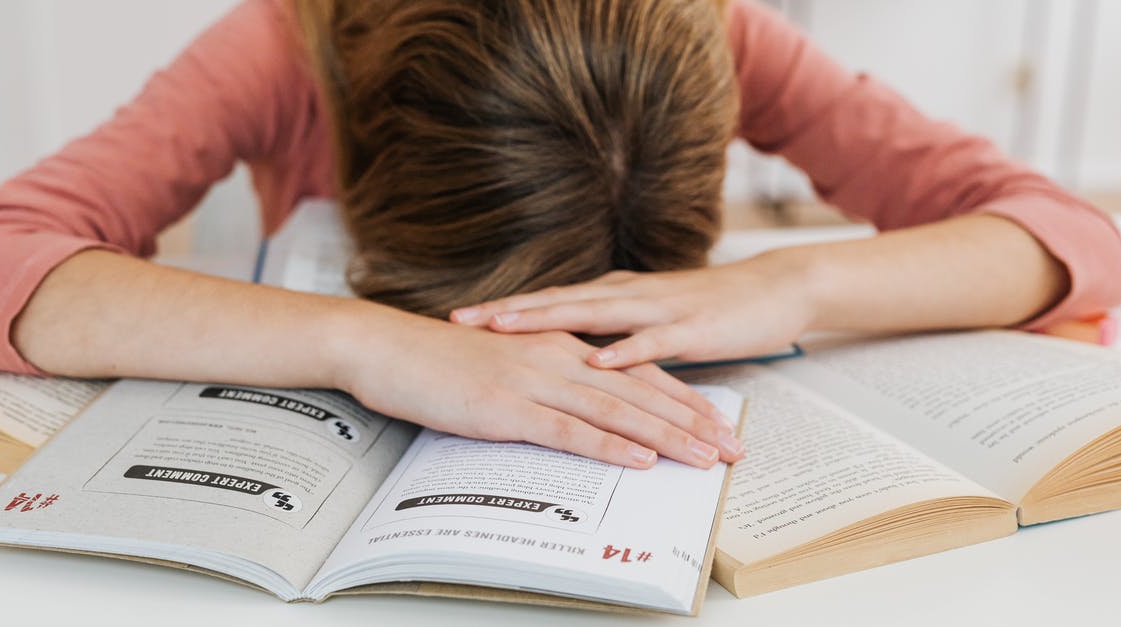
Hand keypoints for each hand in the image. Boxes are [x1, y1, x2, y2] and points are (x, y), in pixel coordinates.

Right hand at [337, 303, 742, 468]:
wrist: (388, 347)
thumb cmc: (440, 360)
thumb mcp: (505, 365)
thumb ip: (544, 381)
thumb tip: (574, 408)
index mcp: (560, 346)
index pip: (635, 373)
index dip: (681, 399)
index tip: (716, 422)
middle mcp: (558, 358)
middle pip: (640, 391)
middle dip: (692, 421)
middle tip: (732, 447)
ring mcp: (535, 381)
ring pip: (617, 411)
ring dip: (666, 436)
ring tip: (706, 458)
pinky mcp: (509, 406)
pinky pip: (569, 429)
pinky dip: (609, 446)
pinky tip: (640, 460)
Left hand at [448, 254, 814, 369]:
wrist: (776, 289)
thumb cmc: (710, 308)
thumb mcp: (649, 317)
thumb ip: (611, 329)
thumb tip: (570, 351)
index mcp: (615, 294)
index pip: (549, 301)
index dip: (504, 309)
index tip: (459, 318)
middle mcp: (628, 295)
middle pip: (556, 302)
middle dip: (507, 312)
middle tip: (461, 319)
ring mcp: (658, 309)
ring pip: (593, 313)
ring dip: (547, 319)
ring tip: (506, 327)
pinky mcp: (692, 328)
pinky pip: (653, 340)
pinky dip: (624, 349)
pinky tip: (597, 358)